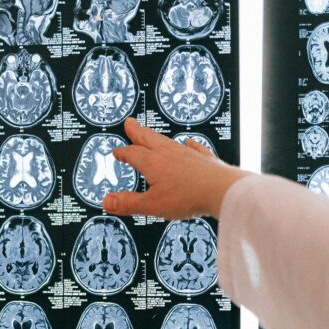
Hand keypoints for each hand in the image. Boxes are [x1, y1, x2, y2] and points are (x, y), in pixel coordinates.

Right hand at [102, 118, 248, 219]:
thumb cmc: (188, 196)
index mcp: (153, 162)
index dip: (123, 153)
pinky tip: (189, 143)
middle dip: (137, 132)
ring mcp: (187, 153)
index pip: (132, 154)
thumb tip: (108, 202)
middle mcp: (168, 153)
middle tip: (130, 123)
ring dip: (156, 136)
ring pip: (167, 140)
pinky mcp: (203, 158)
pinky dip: (188, 145)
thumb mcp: (152, 205)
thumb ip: (129, 203)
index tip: (117, 151)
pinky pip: (193, 147)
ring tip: (152, 133)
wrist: (221, 190)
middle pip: (148, 138)